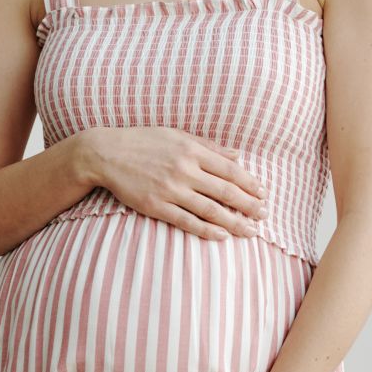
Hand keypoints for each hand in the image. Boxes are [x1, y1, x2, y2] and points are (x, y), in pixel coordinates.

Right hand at [80, 126, 268, 241]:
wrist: (107, 154)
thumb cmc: (144, 141)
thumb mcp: (177, 135)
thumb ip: (209, 146)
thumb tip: (238, 155)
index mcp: (192, 150)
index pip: (230, 169)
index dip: (250, 183)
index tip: (263, 193)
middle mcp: (184, 170)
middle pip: (225, 191)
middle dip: (249, 205)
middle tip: (265, 215)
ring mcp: (170, 190)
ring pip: (210, 210)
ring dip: (234, 222)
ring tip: (251, 231)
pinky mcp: (156, 206)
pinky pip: (187, 221)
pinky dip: (207, 230)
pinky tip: (223, 236)